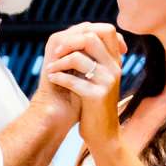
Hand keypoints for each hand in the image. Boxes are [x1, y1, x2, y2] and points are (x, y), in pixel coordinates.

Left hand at [45, 27, 123, 147]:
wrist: (102, 134)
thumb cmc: (95, 105)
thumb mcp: (98, 77)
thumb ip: (93, 57)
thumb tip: (75, 34)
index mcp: (115, 61)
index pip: (107, 30)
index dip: (84, 30)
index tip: (68, 42)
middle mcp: (115, 68)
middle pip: (91, 38)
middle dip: (68, 42)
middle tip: (55, 52)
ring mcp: (107, 82)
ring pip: (79, 58)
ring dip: (59, 62)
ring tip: (50, 69)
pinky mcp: (97, 96)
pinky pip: (73, 80)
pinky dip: (58, 77)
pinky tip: (52, 78)